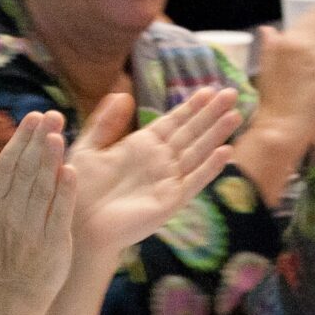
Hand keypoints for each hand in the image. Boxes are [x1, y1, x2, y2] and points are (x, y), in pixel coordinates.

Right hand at [0, 111, 76, 308]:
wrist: (15, 290)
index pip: (8, 163)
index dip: (22, 138)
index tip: (34, 116)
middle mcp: (9, 213)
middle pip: (26, 170)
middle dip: (39, 141)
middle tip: (53, 115)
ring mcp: (31, 228)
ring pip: (41, 188)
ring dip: (50, 160)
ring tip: (58, 134)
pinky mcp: (53, 242)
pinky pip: (58, 213)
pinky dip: (64, 192)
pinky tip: (71, 171)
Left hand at [67, 88, 238, 252]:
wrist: (78, 225)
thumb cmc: (79, 188)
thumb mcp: (89, 147)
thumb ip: (105, 123)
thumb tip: (122, 95)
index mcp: (142, 146)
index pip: (173, 121)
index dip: (191, 106)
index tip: (209, 89)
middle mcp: (159, 161)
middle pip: (191, 133)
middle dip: (211, 113)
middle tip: (232, 93)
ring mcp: (167, 181)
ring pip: (197, 152)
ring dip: (216, 134)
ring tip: (235, 115)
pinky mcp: (169, 201)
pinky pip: (193, 182)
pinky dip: (209, 168)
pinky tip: (225, 152)